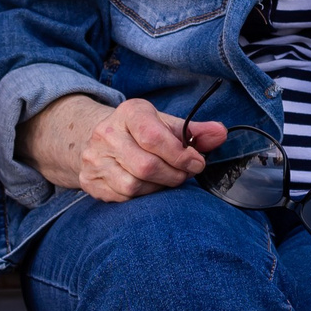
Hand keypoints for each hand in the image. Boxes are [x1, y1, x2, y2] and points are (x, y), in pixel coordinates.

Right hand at [23, 95, 227, 201]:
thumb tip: (221, 134)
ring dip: (159, 187)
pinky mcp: (90, 181)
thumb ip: (195, 131)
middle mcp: (106, 134)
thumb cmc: (140, 131)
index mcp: (129, 113)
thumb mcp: (166, 124)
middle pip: (146, 166)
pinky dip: (143, 195)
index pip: (154, 137)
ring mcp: (94, 159)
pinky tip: (149, 185)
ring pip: (134, 185)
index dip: (180, 155)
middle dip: (174, 175)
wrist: (97, 137)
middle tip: (184, 174)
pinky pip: (122, 197)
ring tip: (167, 179)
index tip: (197, 162)